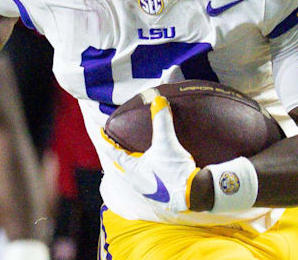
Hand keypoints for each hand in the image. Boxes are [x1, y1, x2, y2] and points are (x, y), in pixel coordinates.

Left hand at [99, 95, 198, 212]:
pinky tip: (152, 166)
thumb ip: (162, 121)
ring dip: (133, 161)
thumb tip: (159, 101)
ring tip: (134, 151)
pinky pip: (146, 179)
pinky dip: (144, 170)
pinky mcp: (160, 194)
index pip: (112, 151)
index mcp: (132, 170)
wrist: (196, 195)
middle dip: (119, 151)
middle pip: (122, 162)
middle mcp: (136, 181)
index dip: (106, 139)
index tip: (100, 130)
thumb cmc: (176, 172)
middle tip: (117, 139)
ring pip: (134, 172)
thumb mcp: (167, 144)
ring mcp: (147, 190)